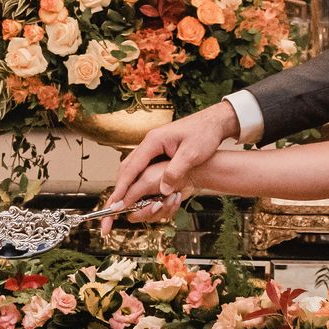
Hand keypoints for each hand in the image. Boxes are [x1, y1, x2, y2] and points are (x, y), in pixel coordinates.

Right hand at [106, 103, 239, 224]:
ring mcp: (153, 146)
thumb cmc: (204, 134)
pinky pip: (142, 166)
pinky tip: (139, 190)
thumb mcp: (192, 154)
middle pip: (127, 167)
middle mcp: (149, 143)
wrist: (214, 122)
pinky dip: (137, 179)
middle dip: (120, 187)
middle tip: (114, 206)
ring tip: (123, 201)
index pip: (132, 167)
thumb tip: (164, 190)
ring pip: (133, 167)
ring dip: (127, 184)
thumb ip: (175, 171)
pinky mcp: (159, 150)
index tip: (115, 203)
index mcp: (153, 141)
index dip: (123, 187)